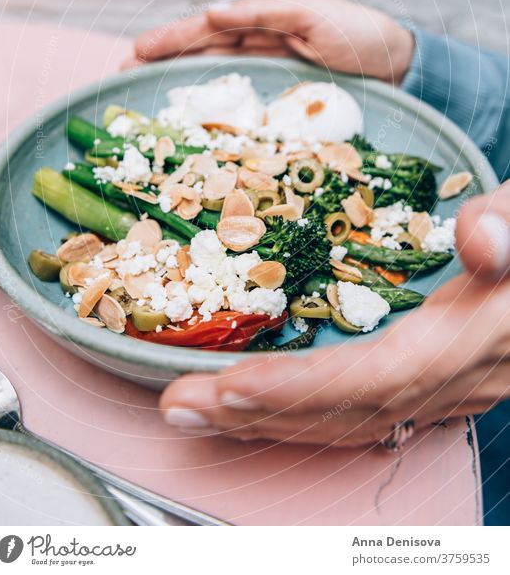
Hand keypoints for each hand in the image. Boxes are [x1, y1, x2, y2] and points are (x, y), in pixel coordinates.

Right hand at [128, 0, 414, 83]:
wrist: (400, 67)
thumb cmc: (361, 34)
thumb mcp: (315, 15)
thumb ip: (265, 11)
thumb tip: (212, 11)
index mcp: (266, 19)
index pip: (210, 27)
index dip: (174, 38)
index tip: (139, 50)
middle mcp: (262, 46)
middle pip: (204, 52)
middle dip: (166, 61)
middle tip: (125, 75)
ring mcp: (271, 73)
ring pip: (218, 76)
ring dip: (183, 83)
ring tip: (147, 95)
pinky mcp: (282, 98)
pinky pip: (242, 100)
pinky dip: (216, 106)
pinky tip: (194, 117)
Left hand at [160, 182, 509, 445]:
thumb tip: (481, 237)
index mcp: (472, 336)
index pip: (377, 376)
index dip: (302, 390)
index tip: (231, 386)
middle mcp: (456, 376)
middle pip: (348, 412)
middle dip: (258, 415)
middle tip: (180, 407)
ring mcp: (448, 387)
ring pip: (352, 423)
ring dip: (270, 422)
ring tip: (203, 411)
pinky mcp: (439, 383)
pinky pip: (364, 415)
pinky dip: (305, 417)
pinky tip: (263, 411)